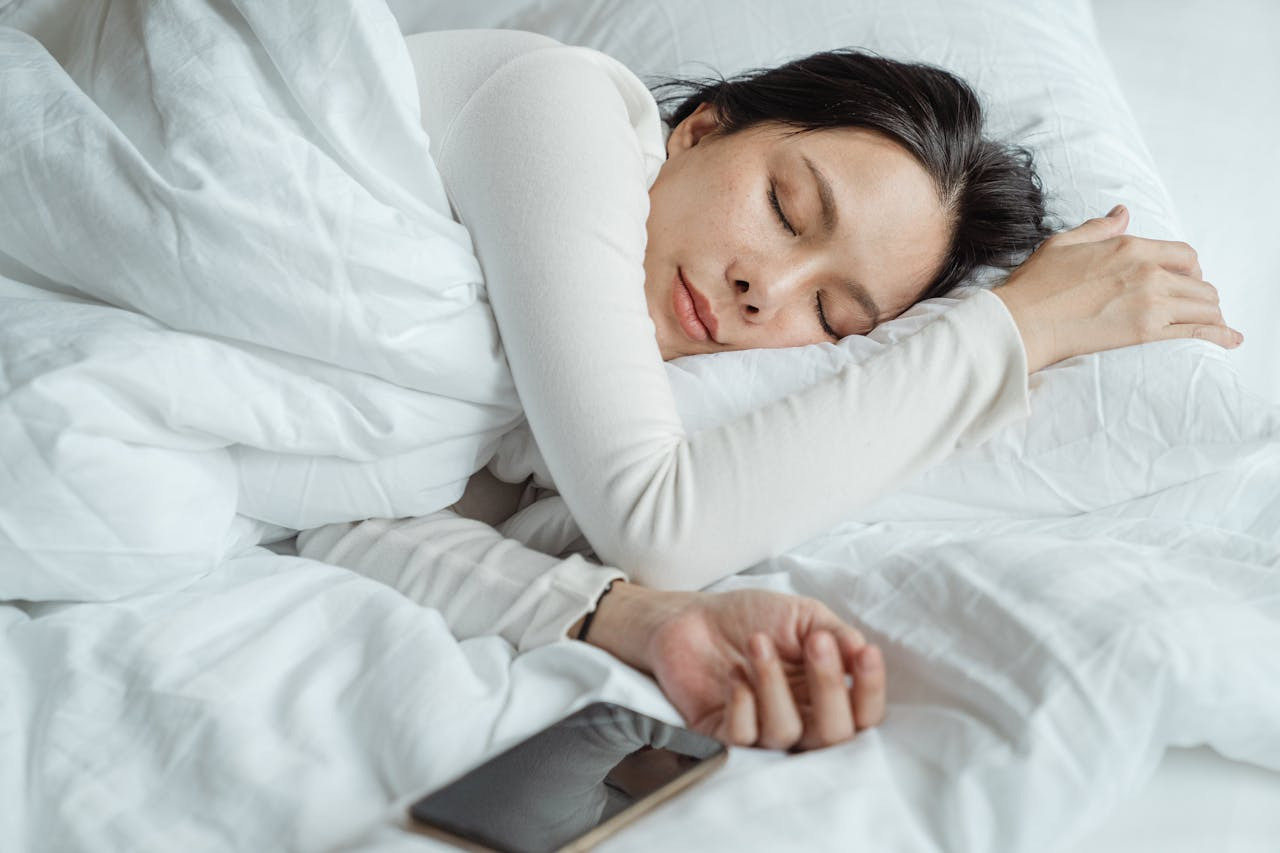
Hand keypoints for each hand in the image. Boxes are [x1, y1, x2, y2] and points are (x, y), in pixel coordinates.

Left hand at [580, 582, 885, 750]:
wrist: (692, 616)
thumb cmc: (751, 617)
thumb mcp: (803, 616)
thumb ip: (836, 634)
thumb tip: (862, 650)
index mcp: (824, 695)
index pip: (863, 713)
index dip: (870, 690)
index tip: (864, 653)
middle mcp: (799, 719)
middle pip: (833, 735)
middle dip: (829, 687)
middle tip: (815, 643)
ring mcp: (761, 731)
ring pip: (785, 733)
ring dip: (774, 684)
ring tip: (757, 642)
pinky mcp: (722, 735)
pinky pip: (743, 738)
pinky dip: (742, 704)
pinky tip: (735, 675)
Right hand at [993, 204, 1242, 371]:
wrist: (1023, 321)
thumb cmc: (1036, 285)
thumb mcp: (1064, 243)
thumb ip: (1099, 228)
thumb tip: (1122, 214)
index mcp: (1130, 247)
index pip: (1184, 255)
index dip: (1190, 268)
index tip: (1186, 279)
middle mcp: (1148, 271)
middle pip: (1199, 282)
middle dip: (1200, 295)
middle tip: (1194, 307)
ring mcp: (1150, 302)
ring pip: (1204, 306)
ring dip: (1210, 315)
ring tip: (1211, 325)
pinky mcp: (1146, 332)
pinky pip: (1196, 332)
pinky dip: (1219, 335)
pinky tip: (1230, 340)